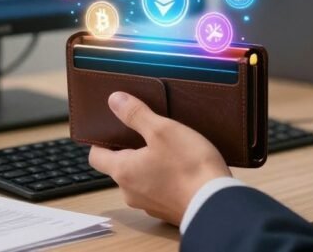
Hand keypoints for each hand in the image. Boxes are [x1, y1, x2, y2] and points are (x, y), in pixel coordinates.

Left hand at [88, 92, 229, 225]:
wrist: (215, 204)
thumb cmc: (188, 166)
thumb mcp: (162, 130)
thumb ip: (136, 114)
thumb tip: (114, 100)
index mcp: (123, 171)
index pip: (96, 156)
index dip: (101, 142)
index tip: (114, 130)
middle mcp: (130, 192)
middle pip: (119, 167)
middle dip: (130, 151)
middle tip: (147, 134)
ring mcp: (149, 205)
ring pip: (139, 180)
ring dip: (148, 165)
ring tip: (168, 149)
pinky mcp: (167, 211)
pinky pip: (158, 191)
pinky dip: (164, 180)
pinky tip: (181, 168)